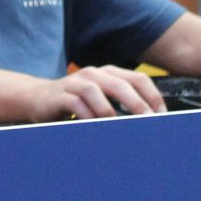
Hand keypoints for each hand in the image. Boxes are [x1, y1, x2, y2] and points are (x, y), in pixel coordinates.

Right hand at [29, 65, 166, 119]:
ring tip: (118, 127)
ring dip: (109, 111)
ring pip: (95, 91)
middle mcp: (93, 74)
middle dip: (136, 104)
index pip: (137, 79)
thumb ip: (120, 104)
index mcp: (108, 73)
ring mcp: (75, 83)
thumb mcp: (101, 98)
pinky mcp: (60, 95)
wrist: (38, 98)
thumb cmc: (76, 101)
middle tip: (147, 121)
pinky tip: (93, 127)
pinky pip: (75, 104)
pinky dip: (86, 116)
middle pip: (119, 84)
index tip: (161, 115)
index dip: (152, 96)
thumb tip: (148, 121)